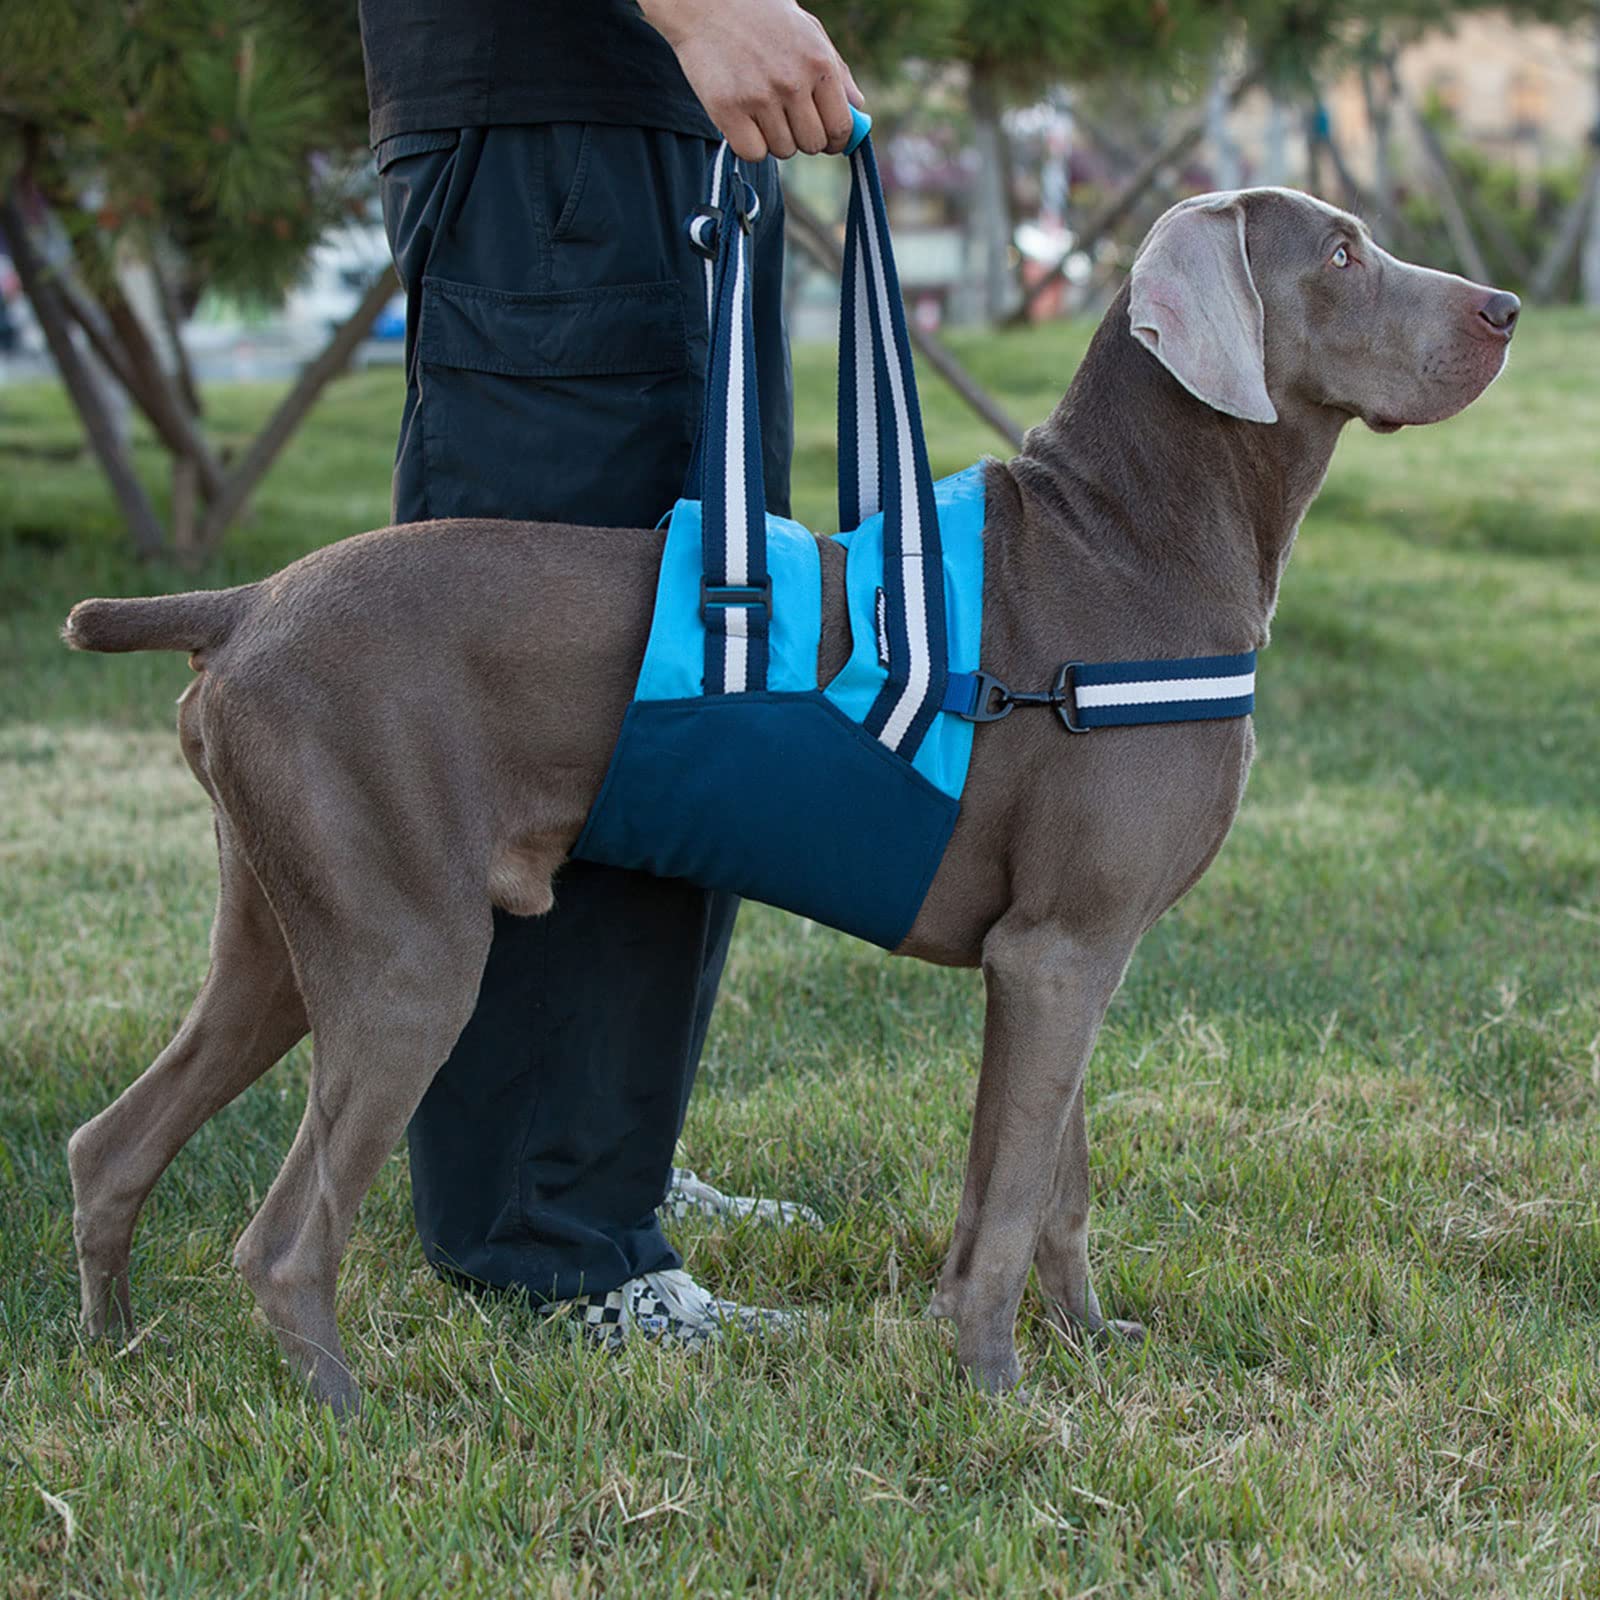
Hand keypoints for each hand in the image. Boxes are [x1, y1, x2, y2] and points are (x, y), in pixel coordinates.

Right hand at [640, 0, 864, 161]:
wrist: (706, 2)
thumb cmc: (762, 17)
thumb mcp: (808, 32)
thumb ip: (838, 71)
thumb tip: (858, 109)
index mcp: (819, 63)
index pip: (840, 127)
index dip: (835, 140)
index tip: (826, 141)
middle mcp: (792, 82)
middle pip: (812, 145)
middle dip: (803, 137)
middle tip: (786, 118)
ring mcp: (760, 98)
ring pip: (782, 150)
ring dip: (774, 138)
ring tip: (760, 108)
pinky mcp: (728, 110)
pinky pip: (753, 153)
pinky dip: (750, 145)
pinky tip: (744, 121)